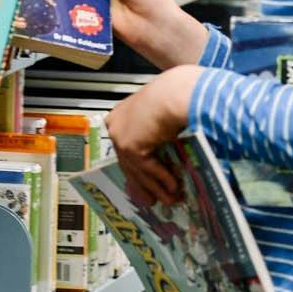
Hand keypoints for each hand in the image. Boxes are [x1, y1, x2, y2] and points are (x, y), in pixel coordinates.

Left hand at [106, 66, 199, 204]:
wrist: (176, 92)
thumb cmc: (176, 92)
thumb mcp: (162, 111)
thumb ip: (157, 129)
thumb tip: (167, 144)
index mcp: (121, 114)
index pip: (125, 148)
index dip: (136, 168)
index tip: (143, 182)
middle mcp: (116, 126)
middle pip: (129, 163)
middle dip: (144, 184)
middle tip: (154, 198)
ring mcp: (120, 137)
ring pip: (139, 170)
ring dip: (157, 187)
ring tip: (170, 199)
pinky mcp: (130, 147)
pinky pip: (149, 170)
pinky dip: (163, 180)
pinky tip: (173, 187)